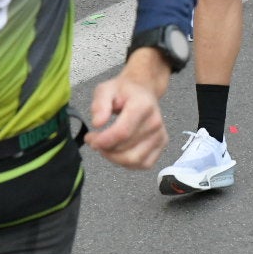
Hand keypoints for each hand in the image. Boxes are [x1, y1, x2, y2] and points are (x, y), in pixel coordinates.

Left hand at [85, 53, 168, 168]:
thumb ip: (100, 104)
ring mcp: (160, 135)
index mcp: (143, 105)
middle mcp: (155, 122)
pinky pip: (143, 164)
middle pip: (127, 150)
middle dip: (106, 150)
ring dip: (114, 158)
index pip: (122, 132)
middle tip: (94, 141)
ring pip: (134, 160)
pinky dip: (127, 163)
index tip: (90, 138)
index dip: (103, 140)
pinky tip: (118, 152)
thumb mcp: (106, 89)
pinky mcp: (162, 144)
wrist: (143, 89)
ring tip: (105, 146)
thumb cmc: (123, 91)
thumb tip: (97, 124)